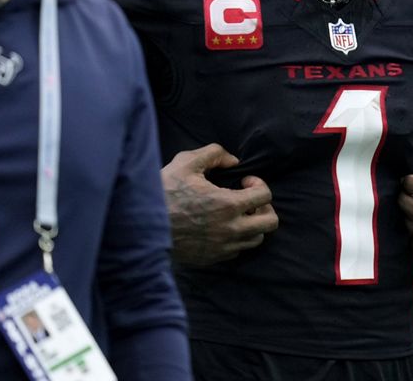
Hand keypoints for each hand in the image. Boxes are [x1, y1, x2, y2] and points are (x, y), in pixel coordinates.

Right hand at [161, 144, 278, 265]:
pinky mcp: (212, 259)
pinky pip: (237, 251)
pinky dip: (237, 238)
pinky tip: (222, 226)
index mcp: (227, 205)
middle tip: (249, 199)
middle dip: (264, 207)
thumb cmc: (164, 192)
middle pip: (270, 223)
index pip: (265, 196)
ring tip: (236, 213)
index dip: (259, 184)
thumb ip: (214, 154)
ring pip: (256, 239)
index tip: (244, 182)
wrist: (142, 227)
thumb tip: (233, 161)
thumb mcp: (186, 162)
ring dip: (252, 223)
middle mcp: (230, 230)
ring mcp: (223, 247)